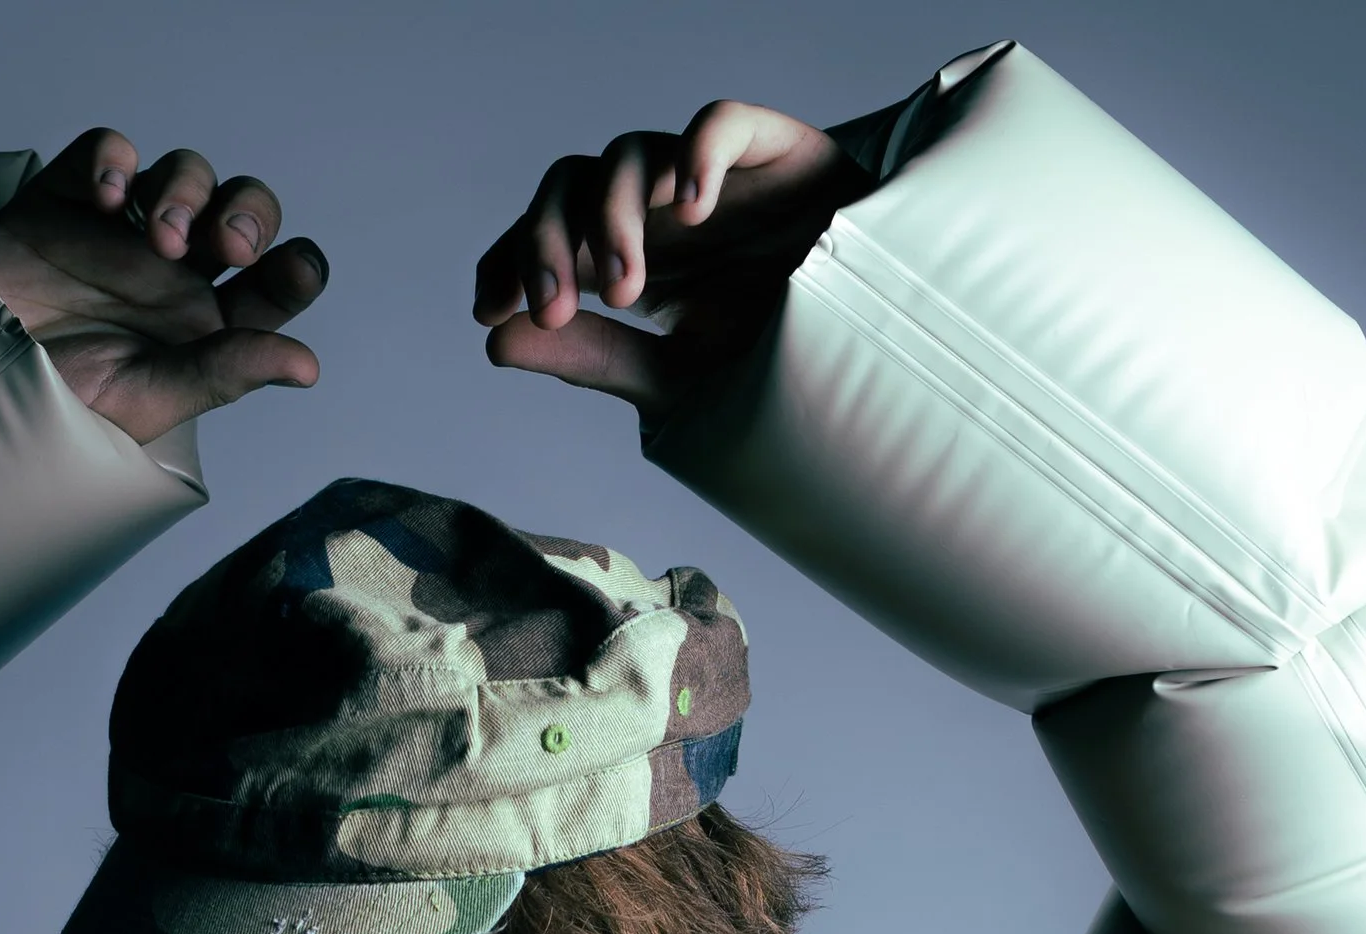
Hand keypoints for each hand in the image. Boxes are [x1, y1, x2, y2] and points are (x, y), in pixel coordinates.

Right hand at [0, 129, 327, 442]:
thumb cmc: (54, 409)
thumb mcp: (147, 401)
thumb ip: (222, 374)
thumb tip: (305, 365)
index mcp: (205, 326)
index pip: (273, 285)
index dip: (295, 268)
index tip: (294, 271)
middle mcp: (173, 274)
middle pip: (241, 212)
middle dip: (250, 213)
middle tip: (230, 247)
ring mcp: (123, 232)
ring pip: (186, 174)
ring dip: (190, 191)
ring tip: (165, 239)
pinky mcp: (68, 196)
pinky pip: (108, 153)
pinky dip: (118, 160)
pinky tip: (114, 199)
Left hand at [473, 102, 868, 418]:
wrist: (876, 353)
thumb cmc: (779, 364)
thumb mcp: (675, 379)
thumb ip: (592, 357)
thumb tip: (496, 341)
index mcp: (629, 260)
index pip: (545, 234)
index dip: (508, 259)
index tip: (489, 309)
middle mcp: (657, 212)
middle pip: (568, 184)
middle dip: (544, 242)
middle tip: (554, 307)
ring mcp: (709, 178)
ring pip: (627, 153)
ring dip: (611, 218)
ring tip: (631, 289)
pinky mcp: (771, 150)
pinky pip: (717, 122)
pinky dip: (696, 156)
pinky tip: (693, 213)